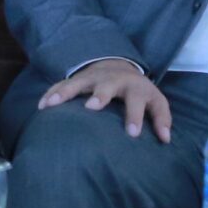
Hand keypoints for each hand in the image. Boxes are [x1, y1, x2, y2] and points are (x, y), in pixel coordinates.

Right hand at [37, 57, 171, 141]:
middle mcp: (112, 80)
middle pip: (106, 86)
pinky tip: (42, 106)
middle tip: (92, 107)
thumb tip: (166, 140)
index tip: (132, 134)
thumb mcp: (156, 102)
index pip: (136, 101)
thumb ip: (161, 119)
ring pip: (77, 83)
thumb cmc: (139, 92)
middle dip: (100, 95)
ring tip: (52, 104)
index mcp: (134, 87)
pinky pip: (61, 85)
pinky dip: (51, 94)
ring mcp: (92, 78)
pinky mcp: (76, 79)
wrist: (119, 67)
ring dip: (65, 93)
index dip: (135, 116)